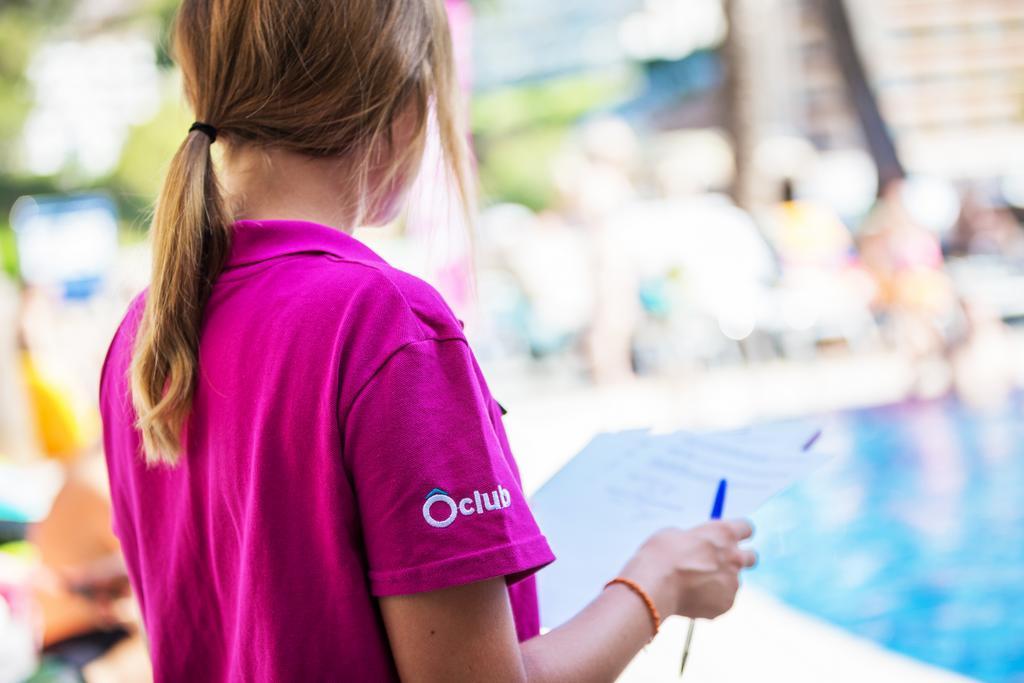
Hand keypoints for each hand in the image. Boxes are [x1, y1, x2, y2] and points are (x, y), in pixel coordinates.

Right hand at [620, 519, 755, 620]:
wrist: (653, 587)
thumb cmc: (660, 555)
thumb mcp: (675, 534)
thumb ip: (695, 539)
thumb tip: (698, 546)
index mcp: (723, 533)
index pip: (746, 527)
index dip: (737, 531)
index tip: (729, 536)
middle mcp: (734, 557)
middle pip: (751, 557)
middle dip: (738, 558)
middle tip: (719, 562)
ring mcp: (732, 583)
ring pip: (733, 581)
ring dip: (720, 581)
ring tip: (693, 584)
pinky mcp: (726, 605)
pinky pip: (723, 600)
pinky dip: (711, 599)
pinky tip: (691, 597)